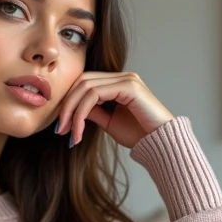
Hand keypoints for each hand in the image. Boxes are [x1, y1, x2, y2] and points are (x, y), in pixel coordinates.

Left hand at [54, 71, 173, 149]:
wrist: (161, 145)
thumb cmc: (139, 135)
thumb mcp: (109, 122)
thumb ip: (93, 111)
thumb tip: (72, 109)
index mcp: (119, 83)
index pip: (85, 83)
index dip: (69, 102)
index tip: (61, 126)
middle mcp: (123, 77)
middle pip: (82, 82)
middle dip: (66, 106)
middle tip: (59, 130)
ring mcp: (127, 79)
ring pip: (86, 87)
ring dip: (72, 111)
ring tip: (68, 134)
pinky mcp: (129, 86)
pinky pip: (95, 94)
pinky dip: (82, 112)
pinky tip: (79, 132)